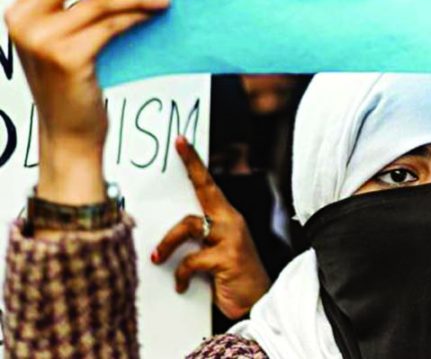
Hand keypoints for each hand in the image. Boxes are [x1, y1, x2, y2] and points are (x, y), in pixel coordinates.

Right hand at [4, 0, 168, 204]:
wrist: (70, 133)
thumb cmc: (75, 85)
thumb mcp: (69, 41)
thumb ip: (79, 10)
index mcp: (20, 10)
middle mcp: (22, 20)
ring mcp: (40, 39)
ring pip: (98, 1)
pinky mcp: (66, 57)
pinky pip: (110, 26)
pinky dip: (136, 18)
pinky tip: (155, 13)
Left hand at [152, 136, 270, 319]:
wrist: (257, 304)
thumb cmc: (232, 278)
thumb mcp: (214, 254)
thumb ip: (196, 241)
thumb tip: (161, 238)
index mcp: (227, 218)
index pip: (209, 185)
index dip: (194, 163)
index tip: (181, 142)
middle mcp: (232, 222)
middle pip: (206, 190)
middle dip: (192, 167)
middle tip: (177, 146)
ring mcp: (231, 238)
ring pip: (189, 225)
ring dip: (168, 243)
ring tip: (157, 257)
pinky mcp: (227, 258)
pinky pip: (191, 259)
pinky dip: (181, 274)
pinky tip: (181, 285)